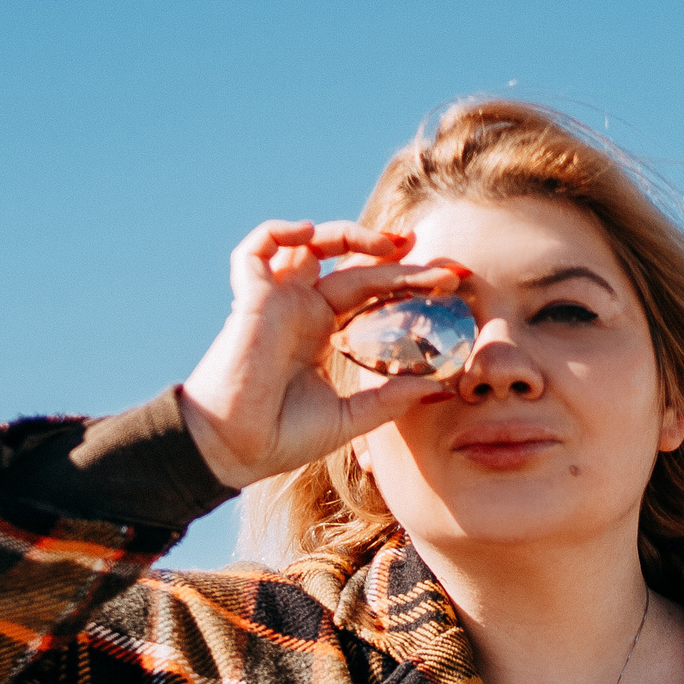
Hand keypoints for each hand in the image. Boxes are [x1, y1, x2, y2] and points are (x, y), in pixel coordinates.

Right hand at [178, 220, 461, 489]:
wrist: (232, 451)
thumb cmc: (281, 438)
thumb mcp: (350, 418)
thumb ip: (391, 398)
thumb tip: (441, 387)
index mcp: (324, 335)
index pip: (373, 297)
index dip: (410, 284)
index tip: (452, 283)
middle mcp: (302, 312)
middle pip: (357, 270)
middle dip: (401, 262)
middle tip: (446, 270)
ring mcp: (276, 301)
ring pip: (313, 245)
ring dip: (351, 235)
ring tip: (394, 245)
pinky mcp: (250, 298)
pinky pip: (258, 248)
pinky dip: (281, 232)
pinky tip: (312, 233)